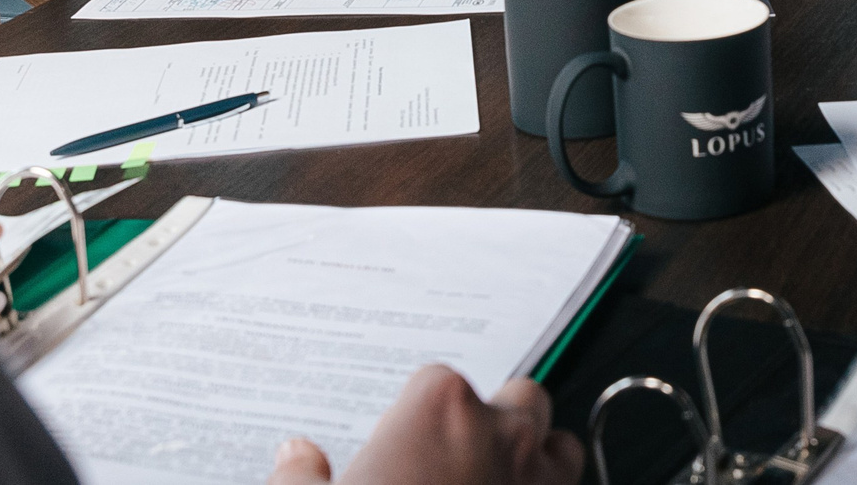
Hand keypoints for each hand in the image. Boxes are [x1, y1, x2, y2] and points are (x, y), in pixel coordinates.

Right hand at [266, 366, 581, 484]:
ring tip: (497, 482)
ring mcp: (537, 480)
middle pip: (519, 399)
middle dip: (496, 421)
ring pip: (560, 447)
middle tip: (457, 457)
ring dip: (538, 459)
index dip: (419, 414)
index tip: (405, 443)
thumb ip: (298, 476)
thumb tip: (297, 456)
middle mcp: (500, 433)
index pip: (439, 381)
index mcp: (438, 409)